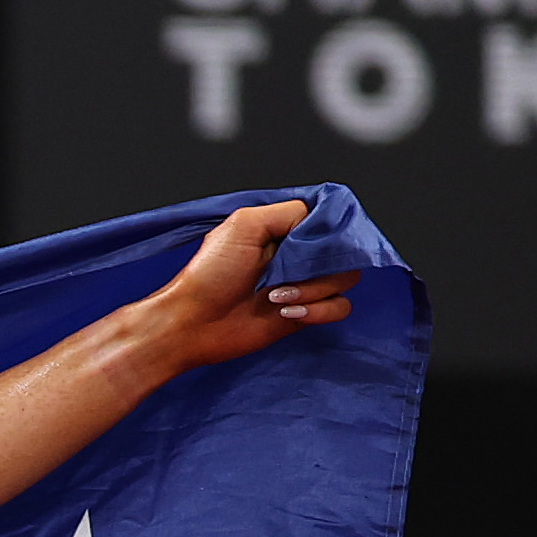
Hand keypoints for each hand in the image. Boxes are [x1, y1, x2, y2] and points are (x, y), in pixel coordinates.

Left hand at [127, 198, 350, 373]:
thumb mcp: (243, 225)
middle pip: (344, 250)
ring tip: (276, 297)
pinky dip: (320, 310)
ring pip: (345, 279)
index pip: (331, 221)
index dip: (330, 232)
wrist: (191, 324)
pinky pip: (339, 307)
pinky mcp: (305, 312)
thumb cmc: (208, 276)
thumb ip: (288, 212)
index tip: (310, 244)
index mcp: (286, 229)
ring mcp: (304, 284)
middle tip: (285, 274)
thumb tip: (320, 220)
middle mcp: (298, 255)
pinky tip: (288, 313)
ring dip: (315, 289)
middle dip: (320, 265)